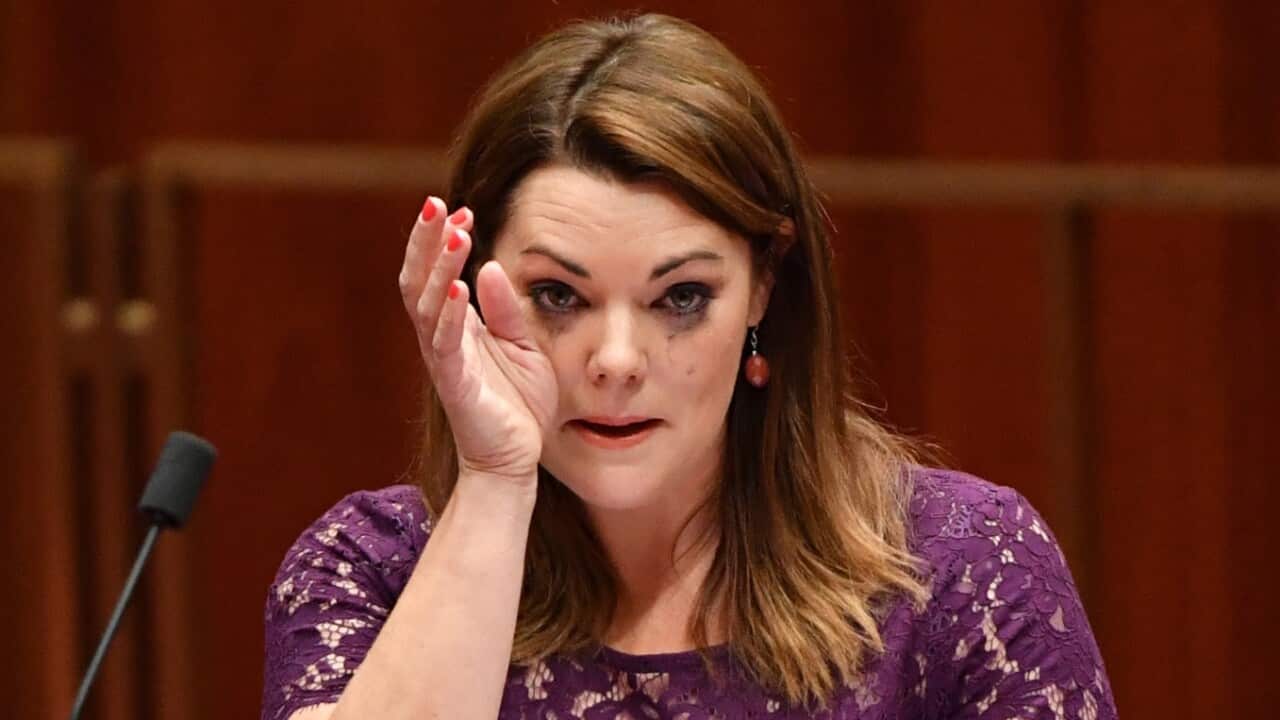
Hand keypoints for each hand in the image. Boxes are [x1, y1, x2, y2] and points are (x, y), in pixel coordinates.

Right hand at [399, 198, 556, 484]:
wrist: (514, 461)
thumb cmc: (517, 405)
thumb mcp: (522, 345)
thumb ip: (507, 309)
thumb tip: (490, 267)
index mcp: (455, 327)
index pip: (436, 274)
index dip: (443, 241)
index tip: (463, 210)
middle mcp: (441, 339)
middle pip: (418, 280)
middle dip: (426, 241)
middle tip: (438, 204)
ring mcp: (444, 361)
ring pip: (427, 306)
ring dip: (440, 268)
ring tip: (456, 235)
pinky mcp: (456, 385)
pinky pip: (446, 345)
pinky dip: (450, 315)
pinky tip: (459, 288)